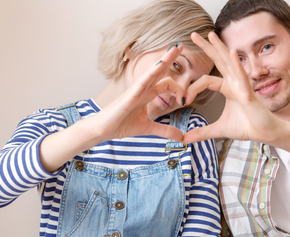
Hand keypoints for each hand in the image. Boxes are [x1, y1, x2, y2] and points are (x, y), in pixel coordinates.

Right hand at [39, 44, 186, 171]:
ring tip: (175, 48)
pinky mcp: (130, 95)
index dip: (179, 90)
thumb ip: (165, 130)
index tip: (186, 101)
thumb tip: (181, 137)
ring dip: (165, 59)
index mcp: (147, 95)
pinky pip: (142, 81)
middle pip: (159, 70)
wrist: (104, 130)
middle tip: (181, 45)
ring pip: (153, 71)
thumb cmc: (122, 125)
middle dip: (170, 57)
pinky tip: (160, 65)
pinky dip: (151, 73)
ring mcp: (136, 90)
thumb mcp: (149, 129)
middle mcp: (143, 88)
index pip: (166, 84)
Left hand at [183, 32, 285, 143]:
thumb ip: (201, 132)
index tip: (183, 101)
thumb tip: (184, 139)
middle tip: (193, 34)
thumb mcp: (219, 130)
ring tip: (211, 34)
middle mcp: (234, 83)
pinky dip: (236, 64)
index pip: (206, 79)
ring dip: (220, 48)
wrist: (265, 134)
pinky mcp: (248, 93)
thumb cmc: (247, 127)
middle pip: (218, 61)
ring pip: (229, 63)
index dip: (192, 88)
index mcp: (227, 88)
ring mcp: (242, 85)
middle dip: (207, 47)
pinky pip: (241, 76)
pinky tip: (231, 52)